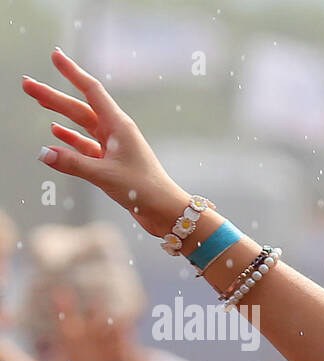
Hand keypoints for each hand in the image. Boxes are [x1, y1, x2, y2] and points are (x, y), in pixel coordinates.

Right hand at [21, 48, 188, 236]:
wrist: (165, 211)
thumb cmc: (143, 190)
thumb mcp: (105, 175)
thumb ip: (73, 163)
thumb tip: (43, 153)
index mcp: (119, 126)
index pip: (91, 91)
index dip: (72, 72)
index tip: (55, 55)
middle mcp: (117, 132)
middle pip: (79, 108)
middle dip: (53, 95)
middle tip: (27, 84)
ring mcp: (114, 147)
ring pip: (81, 125)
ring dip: (59, 114)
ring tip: (37, 100)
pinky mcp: (112, 162)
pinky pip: (87, 145)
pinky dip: (71, 138)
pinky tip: (55, 132)